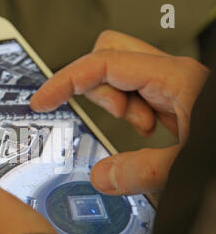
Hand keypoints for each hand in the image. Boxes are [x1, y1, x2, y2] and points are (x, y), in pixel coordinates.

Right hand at [30, 30, 208, 194]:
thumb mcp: (190, 162)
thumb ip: (145, 171)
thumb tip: (103, 178)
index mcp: (173, 78)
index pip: (101, 64)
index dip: (65, 81)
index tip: (43, 99)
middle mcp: (168, 74)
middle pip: (108, 55)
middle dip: (98, 88)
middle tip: (116, 117)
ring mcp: (167, 83)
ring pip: (118, 74)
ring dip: (116, 103)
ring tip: (140, 128)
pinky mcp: (167, 95)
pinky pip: (132, 93)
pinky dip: (129, 112)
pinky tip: (147, 129)